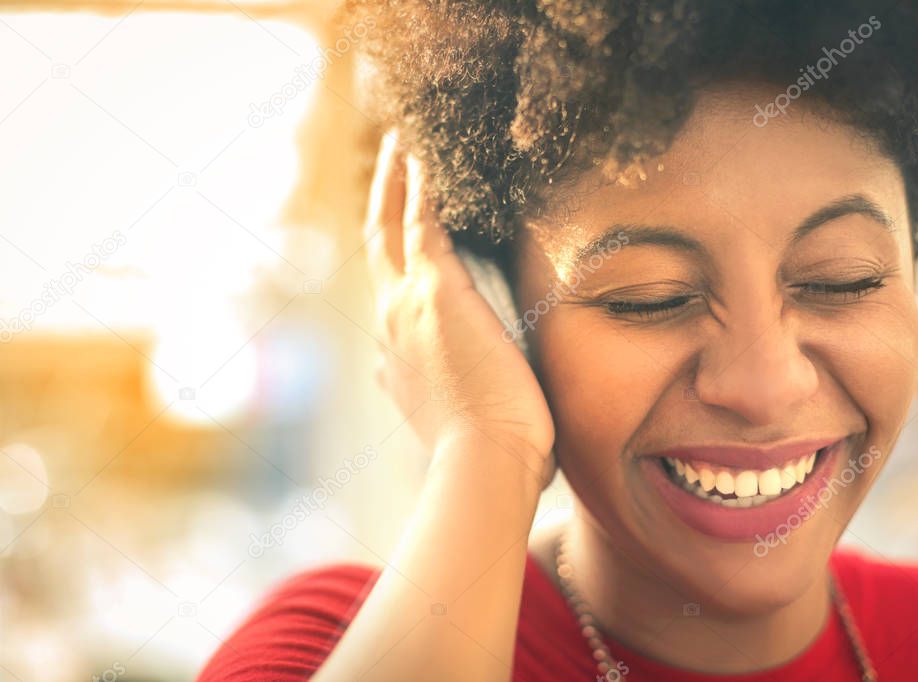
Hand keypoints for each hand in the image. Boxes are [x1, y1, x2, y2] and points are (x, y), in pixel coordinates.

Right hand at [364, 131, 555, 485]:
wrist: (487, 463)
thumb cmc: (496, 456)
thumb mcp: (470, 422)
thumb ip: (468, 401)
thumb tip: (483, 398)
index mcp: (400, 361)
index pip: (391, 300)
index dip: (394, 265)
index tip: (402, 243)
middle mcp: (391, 328)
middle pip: (376, 251)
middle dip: (380, 205)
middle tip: (389, 166)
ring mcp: (406, 307)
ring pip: (388, 227)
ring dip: (394, 182)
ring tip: (401, 144)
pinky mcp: (434, 291)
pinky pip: (420, 221)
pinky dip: (418, 186)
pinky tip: (424, 153)